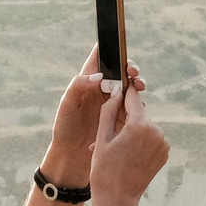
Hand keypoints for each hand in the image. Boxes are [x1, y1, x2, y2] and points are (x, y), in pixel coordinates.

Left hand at [44, 47, 143, 188]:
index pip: (100, 58)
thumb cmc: (65, 128)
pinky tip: (139, 105)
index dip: (111, 50)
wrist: (72, 156)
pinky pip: (133, 104)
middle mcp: (102, 88)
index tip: (120, 50)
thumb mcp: (66, 106)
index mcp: (88, 80)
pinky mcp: (121, 115)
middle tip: (133, 73)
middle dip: (130, 67)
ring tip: (139, 86)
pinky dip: (139, 101)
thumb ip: (79, 86)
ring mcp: (113, 101)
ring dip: (137, 83)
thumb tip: (99, 75)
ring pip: (130, 86)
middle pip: (120, 70)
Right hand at [88, 81, 168, 205]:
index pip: (133, 99)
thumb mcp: (101, 137)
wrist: (117, 199)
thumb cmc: (104, 169)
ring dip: (133, 132)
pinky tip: (129, 155)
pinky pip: (152, 139)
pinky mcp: (165, 152)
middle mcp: (156, 131)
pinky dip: (141, 142)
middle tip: (110, 133)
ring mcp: (163, 143)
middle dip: (125, 119)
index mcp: (139, 125)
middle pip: (139, 114)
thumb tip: (117, 91)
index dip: (125, 92)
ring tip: (117, 148)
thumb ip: (109, 111)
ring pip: (145, 127)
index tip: (121, 82)